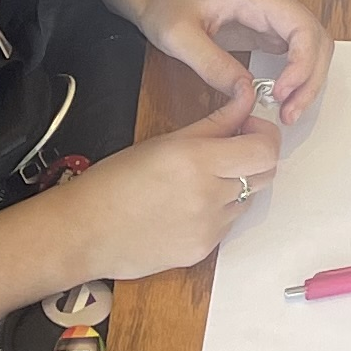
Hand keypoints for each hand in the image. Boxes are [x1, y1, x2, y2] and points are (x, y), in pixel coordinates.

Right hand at [58, 89, 280, 279]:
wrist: (85, 232)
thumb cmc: (115, 180)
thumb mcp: (165, 141)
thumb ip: (215, 122)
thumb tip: (247, 98)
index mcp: (198, 161)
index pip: (265, 149)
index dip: (265, 134)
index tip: (248, 128)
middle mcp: (210, 197)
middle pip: (266, 174)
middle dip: (255, 157)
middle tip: (229, 149)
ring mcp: (209, 229)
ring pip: (248, 199)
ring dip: (237, 185)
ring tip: (200, 180)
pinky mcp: (203, 252)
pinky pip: (228, 224)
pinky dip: (219, 210)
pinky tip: (187, 206)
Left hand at [133, 0, 334, 128]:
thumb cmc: (166, 3)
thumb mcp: (179, 37)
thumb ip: (212, 64)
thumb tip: (246, 94)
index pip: (303, 27)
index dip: (302, 64)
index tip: (281, 94)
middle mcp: (273, 2)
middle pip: (316, 39)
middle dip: (310, 79)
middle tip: (289, 113)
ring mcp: (273, 15)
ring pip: (312, 48)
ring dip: (308, 81)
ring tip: (288, 112)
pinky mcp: (268, 29)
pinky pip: (297, 53)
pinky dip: (297, 78)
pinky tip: (282, 99)